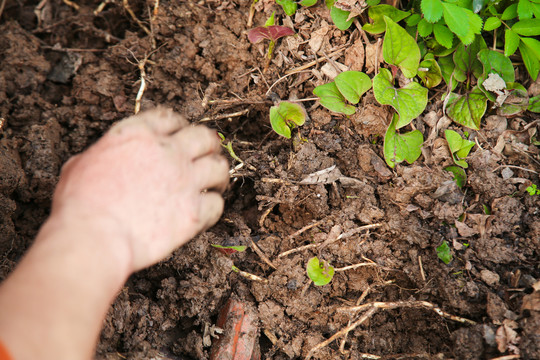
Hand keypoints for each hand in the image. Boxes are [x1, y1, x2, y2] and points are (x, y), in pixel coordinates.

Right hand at [50, 108, 228, 271]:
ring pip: (219, 168)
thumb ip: (102, 156)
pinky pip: (217, 204)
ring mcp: (185, 180)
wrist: (94, 236)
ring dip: (219, 175)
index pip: (170, 118)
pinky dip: (214, 207)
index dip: (179, 126)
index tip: (182, 134)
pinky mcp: (194, 211)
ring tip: (217, 183)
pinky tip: (206, 212)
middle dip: (209, 145)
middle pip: (204, 138)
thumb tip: (101, 159)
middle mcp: (168, 152)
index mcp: (138, 134)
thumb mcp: (80, 164)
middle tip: (208, 156)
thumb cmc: (80, 204)